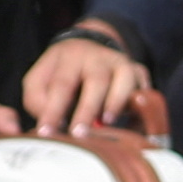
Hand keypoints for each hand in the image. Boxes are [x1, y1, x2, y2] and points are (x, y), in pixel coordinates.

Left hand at [19, 31, 157, 134]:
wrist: (89, 47)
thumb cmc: (61, 73)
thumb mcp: (40, 79)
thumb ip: (37, 99)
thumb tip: (51, 121)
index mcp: (70, 57)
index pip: (61, 84)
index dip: (53, 109)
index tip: (46, 133)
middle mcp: (98, 57)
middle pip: (96, 81)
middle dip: (87, 109)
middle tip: (78, 134)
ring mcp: (122, 63)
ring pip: (125, 80)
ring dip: (117, 102)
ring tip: (105, 123)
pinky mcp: (139, 73)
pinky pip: (145, 89)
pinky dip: (142, 108)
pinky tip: (133, 127)